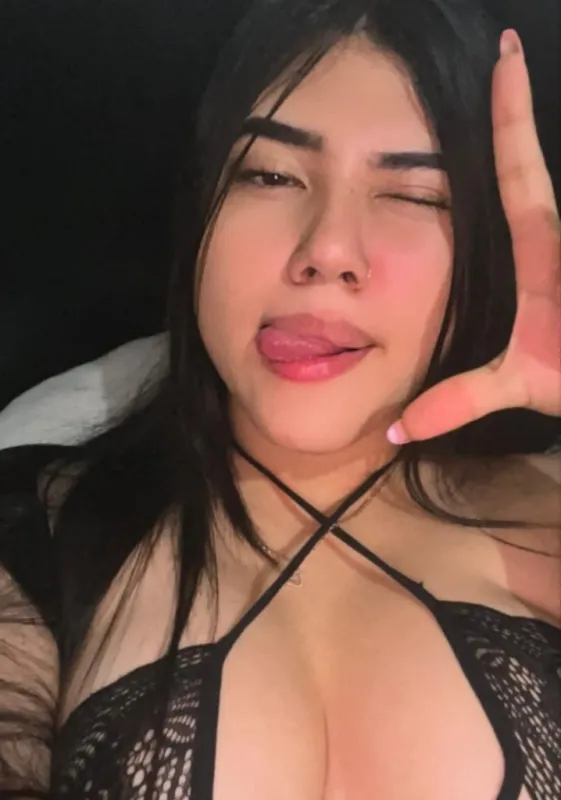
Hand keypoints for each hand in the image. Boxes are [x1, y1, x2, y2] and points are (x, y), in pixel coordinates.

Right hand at [388, 29, 560, 445]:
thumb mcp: (523, 383)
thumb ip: (458, 399)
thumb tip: (392, 428)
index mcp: (539, 248)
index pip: (519, 168)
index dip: (511, 112)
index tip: (507, 55)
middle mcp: (551, 237)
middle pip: (531, 164)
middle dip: (516, 109)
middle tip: (505, 50)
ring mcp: (559, 249)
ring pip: (543, 192)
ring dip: (524, 144)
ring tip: (509, 83)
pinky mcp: (556, 263)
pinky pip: (542, 217)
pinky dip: (526, 185)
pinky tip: (511, 177)